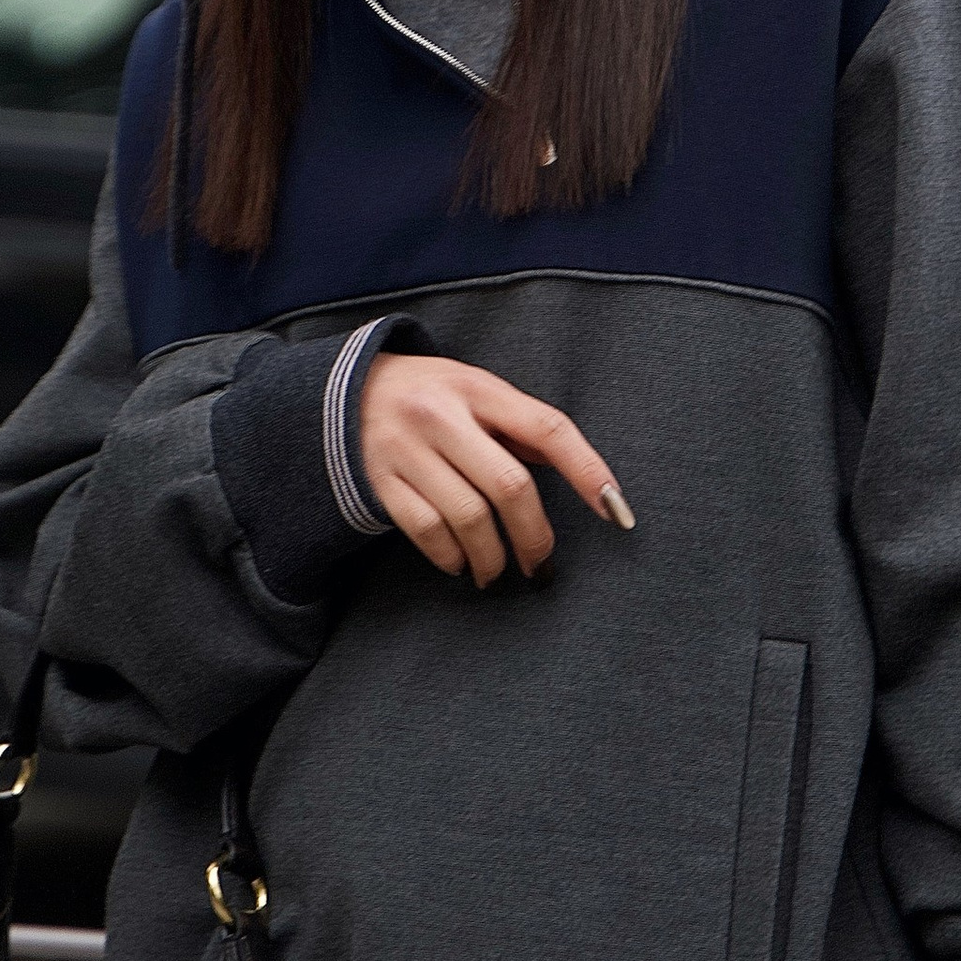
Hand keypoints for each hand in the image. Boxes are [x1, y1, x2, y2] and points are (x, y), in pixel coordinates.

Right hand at [357, 354, 628, 584]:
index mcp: (479, 389)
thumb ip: (520, 428)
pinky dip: (451, 557)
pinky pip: (427, 531)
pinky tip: (460, 564)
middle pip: (510, 486)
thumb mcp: (476, 392)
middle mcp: (442, 415)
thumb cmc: (431, 396)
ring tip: (499, 571)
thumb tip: (581, 475)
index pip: (547, 428)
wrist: (343, 393)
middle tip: (541, 563)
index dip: (587, 470)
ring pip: (469, 518)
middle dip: (534, 536)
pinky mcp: (379, 480)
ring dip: (493, 557)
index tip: (616, 509)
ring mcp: (407, 448)